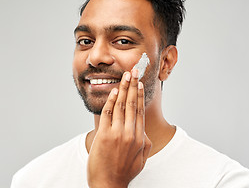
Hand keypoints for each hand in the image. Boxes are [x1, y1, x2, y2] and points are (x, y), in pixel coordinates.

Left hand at [87, 69, 151, 187]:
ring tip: (125, 76)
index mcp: (140, 138)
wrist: (108, 185)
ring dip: (123, 88)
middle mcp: (130, 133)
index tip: (140, 83)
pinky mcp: (104, 136)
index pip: (139, 110)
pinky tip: (113, 91)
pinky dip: (110, 101)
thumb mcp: (141, 158)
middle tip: (134, 71)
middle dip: (133, 85)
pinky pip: (107, 114)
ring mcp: (117, 134)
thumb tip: (142, 129)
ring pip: (120, 106)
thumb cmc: (124, 172)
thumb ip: (144, 142)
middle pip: (132, 104)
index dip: (139, 95)